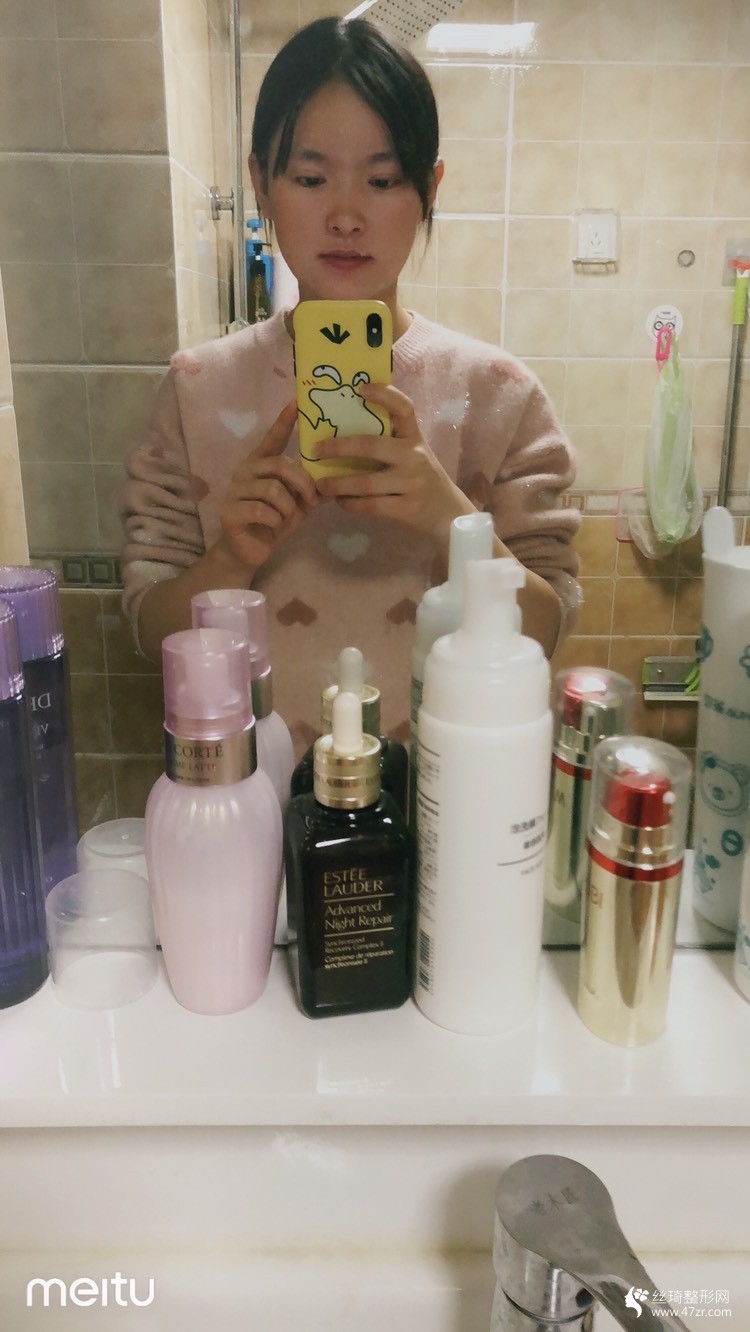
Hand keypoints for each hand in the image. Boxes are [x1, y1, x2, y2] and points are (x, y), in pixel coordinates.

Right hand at [217, 401, 319, 571]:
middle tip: (311, 499)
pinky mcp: (228, 511)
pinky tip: (273, 526)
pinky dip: (275, 520)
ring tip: (286, 518)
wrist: (248, 552)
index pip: (272, 437)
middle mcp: (245, 470)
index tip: (296, 402)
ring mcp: (234, 490)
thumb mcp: (298, 504)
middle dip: (302, 483)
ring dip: (288, 508)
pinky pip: (261, 510)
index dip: (284, 421)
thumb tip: (336, 480)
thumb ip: (311, 490)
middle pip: (279, 464)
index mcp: (260, 464)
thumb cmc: (273, 523)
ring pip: (272, 489)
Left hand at [314, 383, 473, 543]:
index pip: (404, 408)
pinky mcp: (407, 508)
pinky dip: (351, 504)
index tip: (361, 388)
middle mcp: (414, 457)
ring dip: (338, 484)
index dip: (384, 395)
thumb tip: (345, 424)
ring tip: (321, 485)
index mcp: (414, 437)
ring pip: (366, 482)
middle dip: (339, 447)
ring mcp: (411, 483)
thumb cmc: (420, 476)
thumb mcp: (412, 452)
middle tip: (316, 450)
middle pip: (371, 446)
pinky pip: (371, 505)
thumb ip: (389, 440)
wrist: (446, 511)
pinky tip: (340, 501)